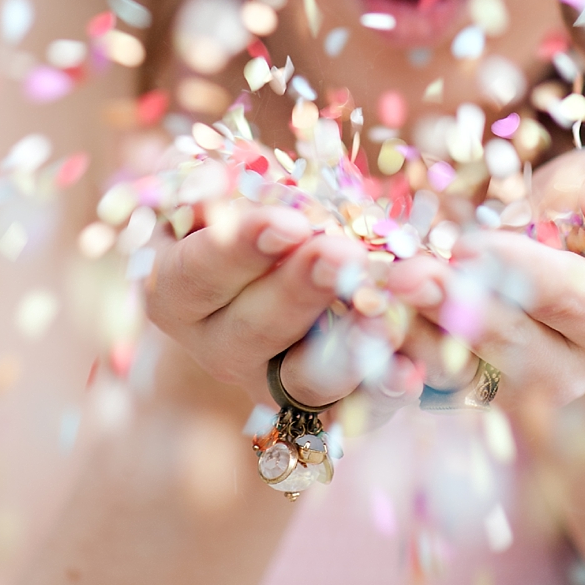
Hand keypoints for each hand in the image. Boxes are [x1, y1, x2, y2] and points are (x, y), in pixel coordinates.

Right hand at [144, 201, 431, 411]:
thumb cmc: (232, 210)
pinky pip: (355, 407)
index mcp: (175, 291)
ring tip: (382, 315)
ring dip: (345, 349)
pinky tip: (409, 369)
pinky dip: (383, 389)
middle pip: (252, 329)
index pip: (197, 274)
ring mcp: (268, 384)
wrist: (270, 270)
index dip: (239, 250)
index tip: (290, 223)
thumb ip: (199, 178)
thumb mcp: (203, 187)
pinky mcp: (322, 407)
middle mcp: (216, 347)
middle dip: (301, 291)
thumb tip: (218, 176)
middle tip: (344, 255)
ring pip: (302, 380)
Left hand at [383, 147, 584, 409]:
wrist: (559, 247)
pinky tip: (347, 305)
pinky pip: (410, 371)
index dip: (528, 274)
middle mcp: (564, 367)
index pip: (580, 303)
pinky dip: (378, 340)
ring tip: (370, 290)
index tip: (476, 245)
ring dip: (407, 327)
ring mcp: (505, 382)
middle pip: (509, 342)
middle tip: (406, 275)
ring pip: (453, 366)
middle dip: (456, 306)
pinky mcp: (450, 382)